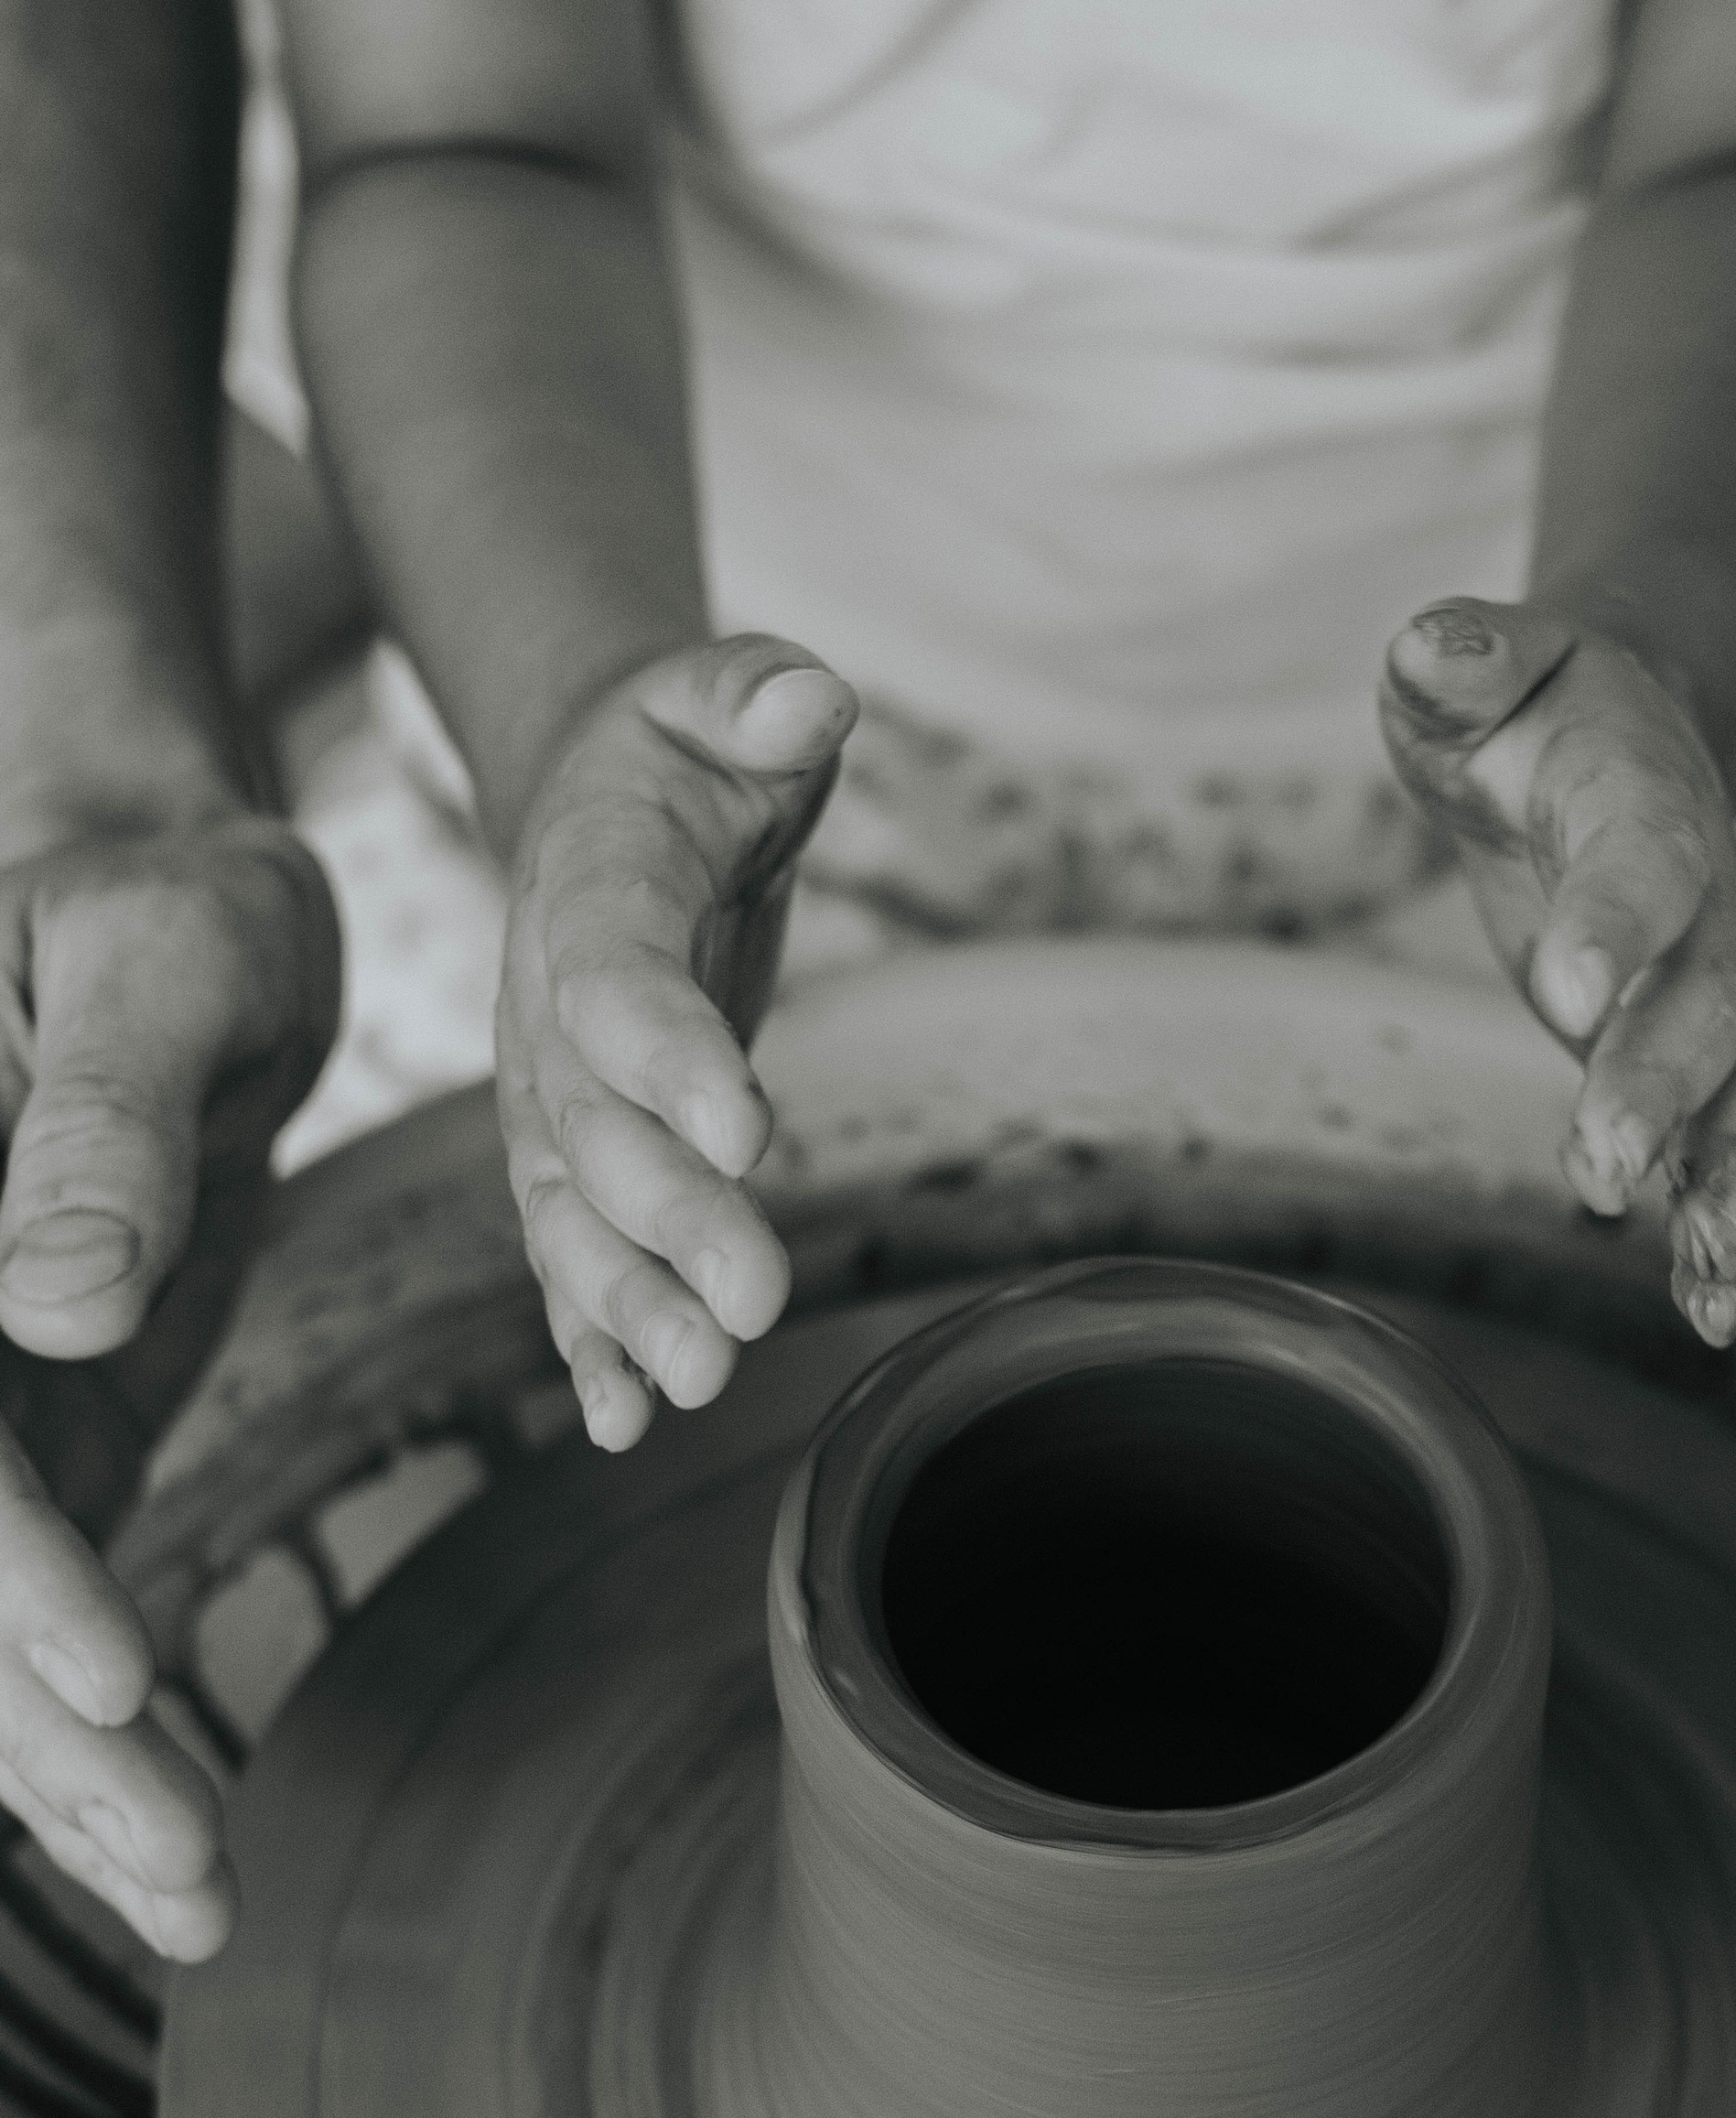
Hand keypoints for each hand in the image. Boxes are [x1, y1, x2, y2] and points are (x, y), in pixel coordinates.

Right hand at [0, 811, 339, 1957]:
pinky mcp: (19, 1450)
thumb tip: (57, 1298)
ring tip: (198, 1904)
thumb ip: (107, 1123)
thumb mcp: (166, 956)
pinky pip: (30, 1619)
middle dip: (40, 1730)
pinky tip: (166, 1856)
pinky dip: (87, 1738)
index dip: (1, 1564)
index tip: (115, 1673)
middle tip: (184, 1868)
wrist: (180, 920)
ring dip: (66, 1778)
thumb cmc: (179, 904)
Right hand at [498, 634, 859, 1451]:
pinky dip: (594, 1344)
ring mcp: (550, 1101)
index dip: (672, 1056)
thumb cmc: (687, 753)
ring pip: (575, 1219)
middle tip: (756, 1302)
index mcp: (587, 895)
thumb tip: (807, 697)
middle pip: (597, 1131)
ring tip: (701, 1386)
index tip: (748, 1131)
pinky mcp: (575, 1161)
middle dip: (672, 1223)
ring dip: (631, 1311)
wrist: (606, 807)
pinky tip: (629, 1422)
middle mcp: (545, 1014)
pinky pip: (571, 1261)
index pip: (621, 983)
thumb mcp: (722, 695)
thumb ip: (756, 695)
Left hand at [1380, 597, 1735, 1346]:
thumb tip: (1432, 650)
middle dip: (1659, 1089)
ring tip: (1701, 1275)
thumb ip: (1458, 659)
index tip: (1566, 993)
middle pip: (1707, 1001)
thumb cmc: (1522, 709)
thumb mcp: (1472, 667)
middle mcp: (1713, 904)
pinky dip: (1728, 1227)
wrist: (1619, 733)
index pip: (1640, 862)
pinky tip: (1710, 1317)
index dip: (1613, 923)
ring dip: (1732, 1183)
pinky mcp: (1707, 1057)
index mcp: (1647, 803)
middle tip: (1601, 1171)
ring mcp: (1724, 986)